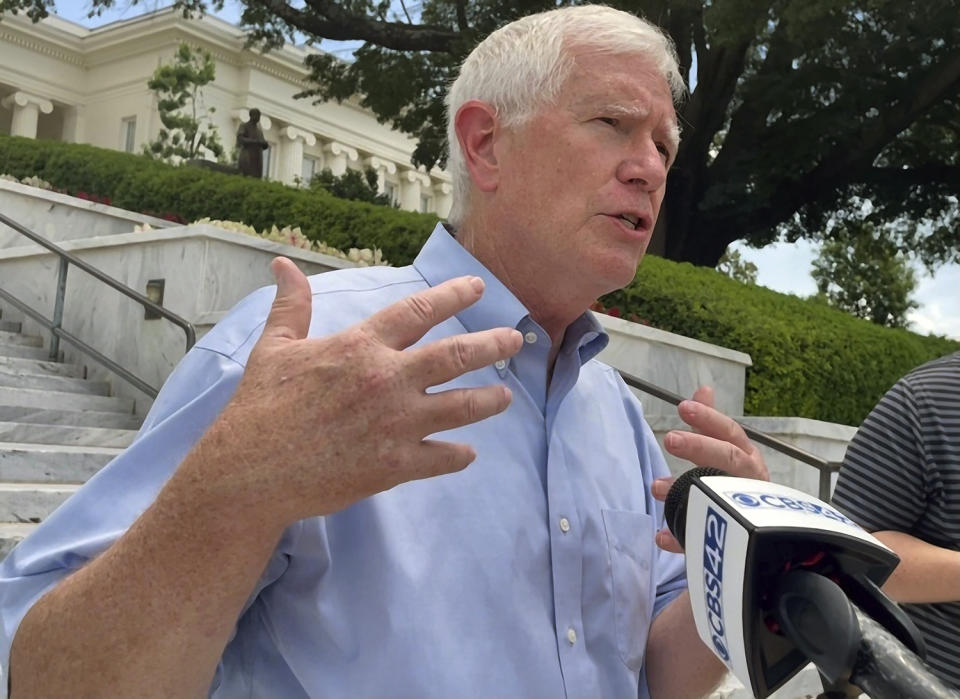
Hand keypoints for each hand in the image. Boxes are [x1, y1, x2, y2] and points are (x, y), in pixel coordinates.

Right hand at [207, 257, 521, 526]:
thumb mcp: (275, 347)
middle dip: (491, 344)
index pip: (418, 311)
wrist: (250, 471)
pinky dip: (458, 456)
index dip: (452, 295)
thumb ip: (291, 306)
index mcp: (361, 346)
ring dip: (488, 400)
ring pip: (460, 406)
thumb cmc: (261, 406)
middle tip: (516, 340)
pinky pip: (440, 458)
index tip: (478, 287)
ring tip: (505, 396)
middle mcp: (387, 380)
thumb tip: (284, 265)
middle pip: (454, 355)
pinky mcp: (394, 466)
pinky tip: (468, 453)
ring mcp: (395, 424)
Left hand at [652, 385, 767, 551]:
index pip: (730, 433)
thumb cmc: (739, 486)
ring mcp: (745, 512)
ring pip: (720, 497)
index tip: (683, 407)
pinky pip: (708, 540)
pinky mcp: (733, 542)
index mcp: (747, 459)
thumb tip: (704, 389)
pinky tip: (662, 535)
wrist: (767, 539)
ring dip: (686, 491)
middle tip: (670, 439)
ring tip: (657, 486)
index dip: (708, 419)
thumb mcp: (727, 452)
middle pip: (728, 459)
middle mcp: (749, 482)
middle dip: (700, 447)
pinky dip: (683, 538)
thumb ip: (712, 425)